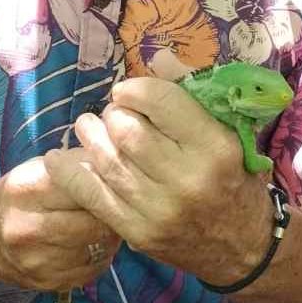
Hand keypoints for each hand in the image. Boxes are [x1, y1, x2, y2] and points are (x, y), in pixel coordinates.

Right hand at [0, 155, 120, 291]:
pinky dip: (103, 254)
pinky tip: (98, 241)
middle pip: (95, 220)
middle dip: (117, 210)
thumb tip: (121, 160)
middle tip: (125, 202)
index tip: (122, 179)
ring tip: (112, 219)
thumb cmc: (17, 193)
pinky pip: (93, 269)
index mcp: (28, 189)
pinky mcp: (49, 284)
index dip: (111, 182)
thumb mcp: (39, 167)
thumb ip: (78, 162)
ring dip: (113, 233)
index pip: (86, 185)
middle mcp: (30, 228)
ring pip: (99, 246)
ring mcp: (38, 261)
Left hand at [43, 77, 274, 285]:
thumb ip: (192, 92)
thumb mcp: (229, 130)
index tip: (127, 90)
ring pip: (108, 162)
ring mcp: (161, 210)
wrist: (242, 245)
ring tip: (87, 127)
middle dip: (113, 114)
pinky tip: (59, 159)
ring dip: (89, 138)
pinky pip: (95, 197)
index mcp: (216, 146)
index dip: (136, 89)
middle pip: (128, 132)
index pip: (162, 102)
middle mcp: (189, 178)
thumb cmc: (235, 176)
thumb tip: (156, 57)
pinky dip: (72, 175)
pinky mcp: (140, 233)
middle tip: (114, 113)